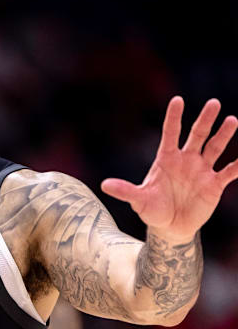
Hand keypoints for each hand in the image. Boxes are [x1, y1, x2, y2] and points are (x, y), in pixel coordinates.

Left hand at [101, 97, 237, 241]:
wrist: (170, 228)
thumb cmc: (152, 210)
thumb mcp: (138, 200)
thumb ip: (125, 191)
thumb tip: (104, 185)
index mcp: (166, 159)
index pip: (171, 133)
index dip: (173, 117)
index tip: (177, 100)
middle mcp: (186, 160)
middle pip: (197, 135)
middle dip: (205, 119)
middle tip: (213, 103)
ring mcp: (201, 170)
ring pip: (215, 147)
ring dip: (224, 134)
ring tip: (232, 120)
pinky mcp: (214, 185)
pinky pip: (230, 172)